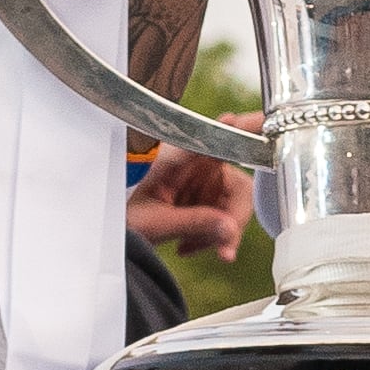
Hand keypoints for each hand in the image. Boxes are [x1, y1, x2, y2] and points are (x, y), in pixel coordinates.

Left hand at [129, 135, 255, 261]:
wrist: (112, 229)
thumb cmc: (124, 216)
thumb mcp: (156, 222)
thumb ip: (195, 222)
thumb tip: (230, 229)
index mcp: (178, 159)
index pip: (216, 140)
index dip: (242, 129)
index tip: (257, 123)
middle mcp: (195, 165)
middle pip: (237, 185)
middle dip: (234, 219)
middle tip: (226, 246)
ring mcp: (202, 182)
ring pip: (233, 206)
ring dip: (221, 232)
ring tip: (191, 246)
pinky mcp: (203, 198)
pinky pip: (223, 218)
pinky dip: (211, 235)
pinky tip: (188, 245)